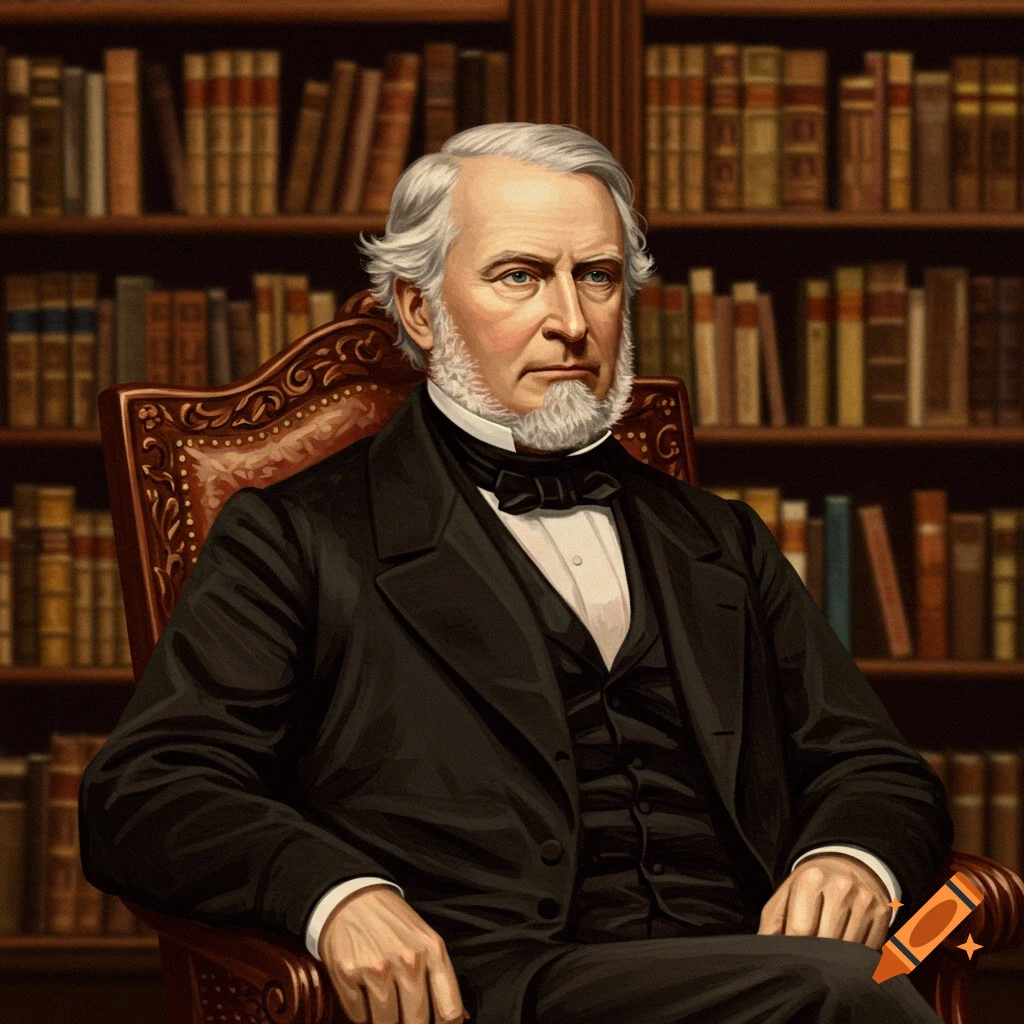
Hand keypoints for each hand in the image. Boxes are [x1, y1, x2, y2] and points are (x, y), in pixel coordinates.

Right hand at [318, 884, 467, 1023]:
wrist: (353, 897)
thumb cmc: (393, 923)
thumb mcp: (425, 939)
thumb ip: (439, 977)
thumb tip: (458, 1019)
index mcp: (433, 950)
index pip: (450, 1010)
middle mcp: (408, 960)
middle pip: (417, 1022)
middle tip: (406, 1017)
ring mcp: (377, 967)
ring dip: (385, 1020)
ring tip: (383, 1003)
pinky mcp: (348, 973)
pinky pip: (359, 1016)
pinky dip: (362, 1012)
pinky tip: (363, 992)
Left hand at [757, 853, 891, 949]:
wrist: (842, 866)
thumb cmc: (806, 889)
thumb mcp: (784, 898)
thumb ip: (771, 926)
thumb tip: (765, 955)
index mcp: (811, 879)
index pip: (802, 929)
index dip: (795, 949)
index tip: (792, 956)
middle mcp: (841, 886)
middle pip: (827, 941)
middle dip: (816, 956)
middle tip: (810, 961)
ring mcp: (865, 899)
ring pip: (850, 949)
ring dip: (838, 960)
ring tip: (827, 956)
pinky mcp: (882, 912)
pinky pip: (870, 948)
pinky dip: (857, 958)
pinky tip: (847, 951)